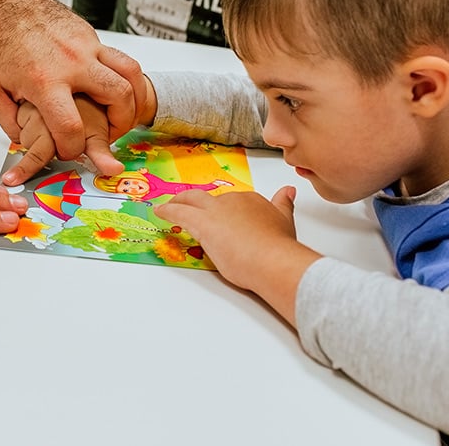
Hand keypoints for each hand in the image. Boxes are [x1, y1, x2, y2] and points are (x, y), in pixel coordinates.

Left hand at [0, 0, 145, 170]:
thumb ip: (11, 121)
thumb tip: (26, 141)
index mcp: (44, 81)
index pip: (71, 128)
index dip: (72, 149)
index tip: (68, 150)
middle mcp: (72, 61)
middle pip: (119, 98)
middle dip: (120, 125)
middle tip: (109, 134)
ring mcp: (86, 45)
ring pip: (131, 73)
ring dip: (134, 98)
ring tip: (121, 113)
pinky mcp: (91, 35)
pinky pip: (119, 59)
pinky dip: (124, 78)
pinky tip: (111, 90)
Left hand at [154, 186, 319, 326]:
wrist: (272, 259)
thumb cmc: (278, 247)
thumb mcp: (285, 221)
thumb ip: (283, 205)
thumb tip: (288, 190)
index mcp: (251, 201)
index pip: (231, 203)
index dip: (221, 210)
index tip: (216, 216)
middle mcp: (232, 201)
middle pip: (207, 198)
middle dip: (194, 200)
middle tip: (184, 203)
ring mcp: (216, 211)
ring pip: (191, 201)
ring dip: (178, 203)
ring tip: (168, 208)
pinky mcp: (202, 223)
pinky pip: (179, 213)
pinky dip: (168, 211)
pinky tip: (160, 212)